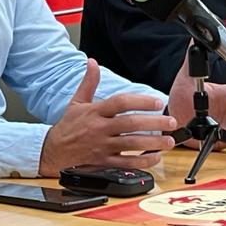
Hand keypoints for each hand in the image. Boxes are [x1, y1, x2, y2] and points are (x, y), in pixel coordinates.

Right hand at [39, 60, 175, 174]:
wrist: (54, 150)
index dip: (139, 101)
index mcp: (94, 112)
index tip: (157, 102)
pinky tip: (156, 157)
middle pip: (130, 124)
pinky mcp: (104, 161)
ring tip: (170, 141)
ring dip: (153, 143)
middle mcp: (99, 128)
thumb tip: (92, 62)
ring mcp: (102, 146)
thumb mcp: (76, 102)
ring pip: (131, 144)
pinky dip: (143, 162)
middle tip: (171, 121)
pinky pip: (126, 163)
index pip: (119, 103)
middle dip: (154, 123)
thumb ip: (88, 82)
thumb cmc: (68, 126)